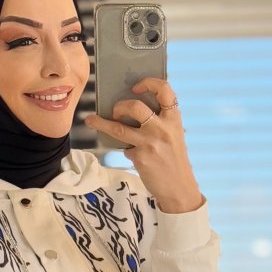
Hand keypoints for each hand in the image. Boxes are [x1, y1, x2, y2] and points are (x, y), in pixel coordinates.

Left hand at [84, 79, 203, 213]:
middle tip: (116, 112)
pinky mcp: (140, 157)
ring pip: (118, 128)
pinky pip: (125, 148)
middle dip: (120, 106)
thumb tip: (131, 110)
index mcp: (173, 118)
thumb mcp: (174, 135)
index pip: (164, 89)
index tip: (135, 87)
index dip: (148, 83)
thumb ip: (160, 121)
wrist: (179, 188)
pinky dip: (126, 150)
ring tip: (92, 121)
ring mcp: (150, 143)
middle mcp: (162, 128)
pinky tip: (132, 155)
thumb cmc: (174, 159)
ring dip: (101, 123)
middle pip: (134, 106)